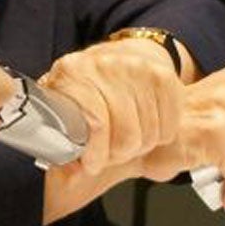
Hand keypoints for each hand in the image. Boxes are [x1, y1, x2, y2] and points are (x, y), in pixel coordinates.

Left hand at [34, 37, 183, 180]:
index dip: (96, 153)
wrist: (122, 54)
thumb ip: (56, 135)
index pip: (96, 123)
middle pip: (126, 134)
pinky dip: (159, 136)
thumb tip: (71, 171)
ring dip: (139, 147)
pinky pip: (167, 127)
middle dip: (118, 154)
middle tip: (111, 154)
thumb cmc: (89, 83)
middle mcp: (107, 66)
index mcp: (73, 73)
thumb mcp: (62, 101)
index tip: (93, 165)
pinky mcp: (163, 76)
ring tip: (127, 140)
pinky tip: (145, 128)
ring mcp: (139, 68)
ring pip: (148, 134)